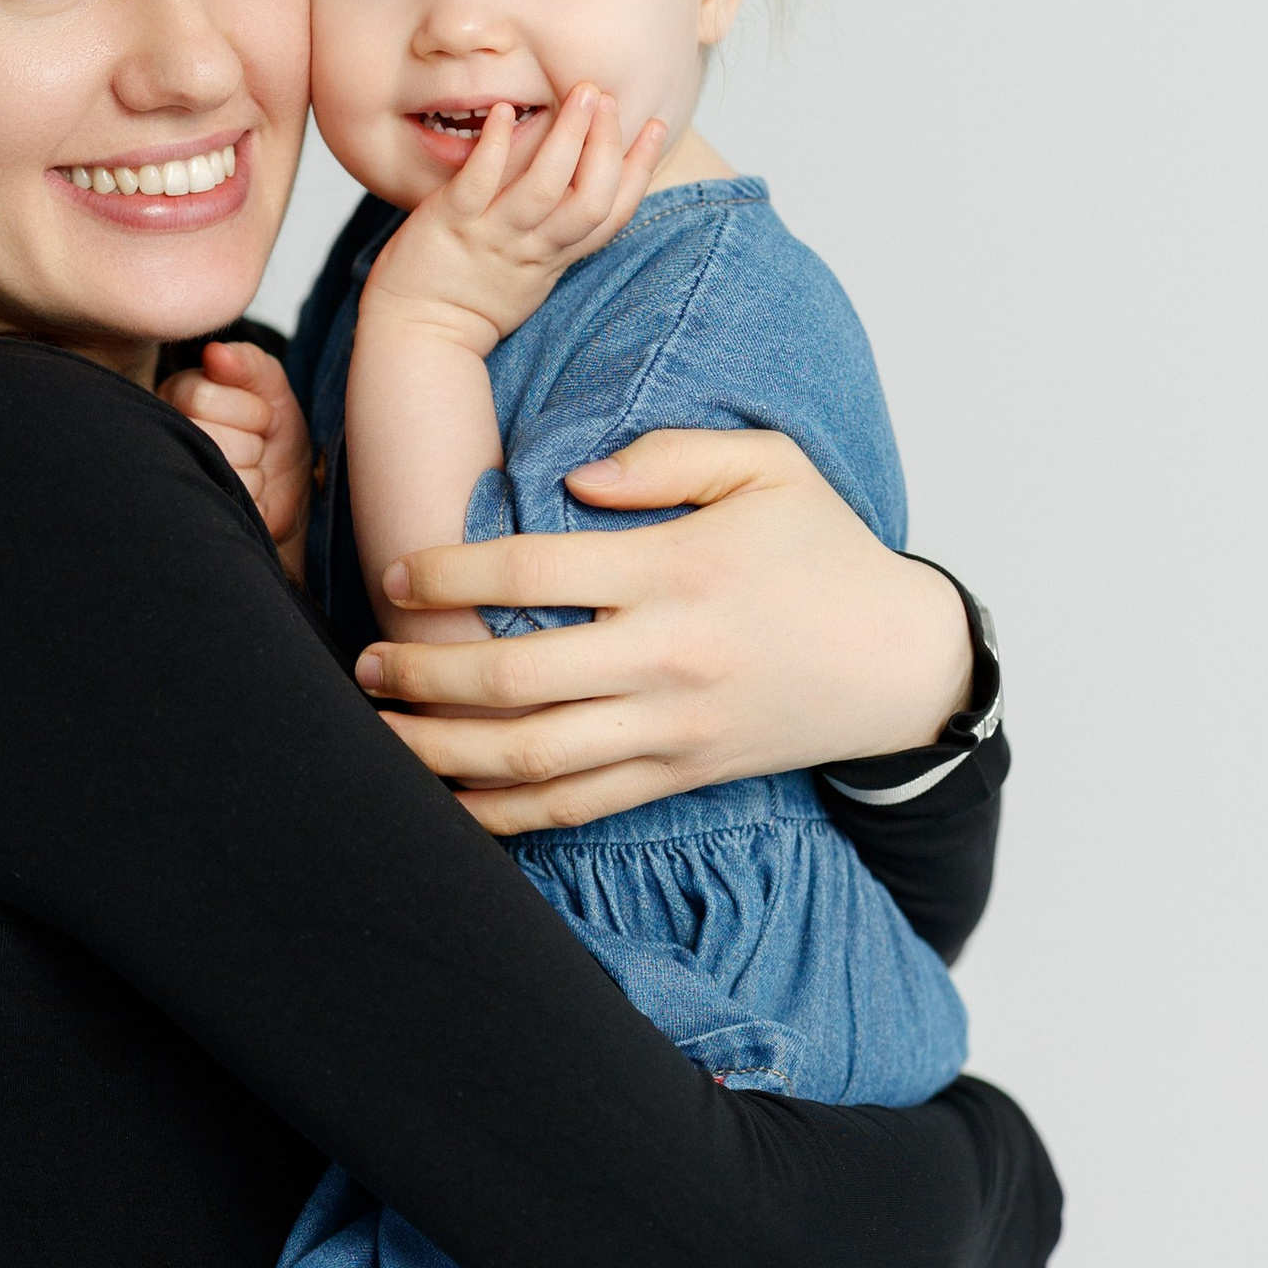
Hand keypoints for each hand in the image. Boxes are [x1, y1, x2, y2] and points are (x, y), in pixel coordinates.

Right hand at [161, 339, 311, 575]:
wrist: (295, 493)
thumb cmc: (274, 436)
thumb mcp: (270, 387)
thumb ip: (248, 362)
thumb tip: (215, 354)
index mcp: (175, 399)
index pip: (201, 397)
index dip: (248, 410)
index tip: (257, 418)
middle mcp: (164, 439)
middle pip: (211, 437)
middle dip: (252, 442)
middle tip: (253, 446)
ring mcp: (176, 482)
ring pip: (226, 473)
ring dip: (255, 474)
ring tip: (248, 471)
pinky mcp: (196, 518)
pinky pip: (236, 505)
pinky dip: (256, 503)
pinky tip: (246, 499)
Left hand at [356, 425, 976, 830]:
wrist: (902, 661)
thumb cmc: (825, 551)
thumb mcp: (768, 466)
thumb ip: (668, 454)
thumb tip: (571, 476)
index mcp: (678, 570)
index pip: (534, 570)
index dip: (450, 570)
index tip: (400, 570)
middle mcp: (667, 656)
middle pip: (513, 675)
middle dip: (422, 670)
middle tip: (365, 658)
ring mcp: (670, 728)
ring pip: (530, 756)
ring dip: (440, 747)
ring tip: (382, 727)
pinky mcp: (676, 776)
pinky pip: (572, 808)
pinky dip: (500, 813)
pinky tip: (445, 799)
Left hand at [361, 87, 666, 354]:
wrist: (415, 337)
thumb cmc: (467, 300)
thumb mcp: (526, 275)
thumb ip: (551, 236)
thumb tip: (572, 187)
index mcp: (553, 259)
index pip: (611, 216)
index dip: (639, 171)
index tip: (656, 127)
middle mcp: (530, 249)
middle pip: (589, 200)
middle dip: (608, 146)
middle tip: (610, 99)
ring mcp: (491, 236)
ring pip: (544, 189)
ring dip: (568, 137)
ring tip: (583, 94)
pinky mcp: (450, 224)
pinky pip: (479, 182)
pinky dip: (497, 146)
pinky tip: (507, 112)